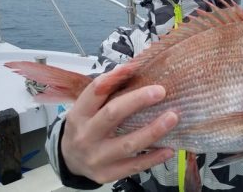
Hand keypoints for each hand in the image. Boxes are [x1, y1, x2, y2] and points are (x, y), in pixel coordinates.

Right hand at [61, 67, 178, 183]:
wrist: (70, 160)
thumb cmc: (86, 126)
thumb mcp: (88, 108)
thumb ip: (108, 91)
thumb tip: (134, 68)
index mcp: (79, 114)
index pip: (95, 91)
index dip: (114, 78)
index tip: (134, 68)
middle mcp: (85, 135)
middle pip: (113, 114)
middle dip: (138, 100)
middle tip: (161, 91)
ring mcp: (96, 157)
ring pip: (128, 143)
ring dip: (153, 130)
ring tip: (173, 117)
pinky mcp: (107, 174)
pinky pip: (134, 166)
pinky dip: (154, 157)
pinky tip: (169, 148)